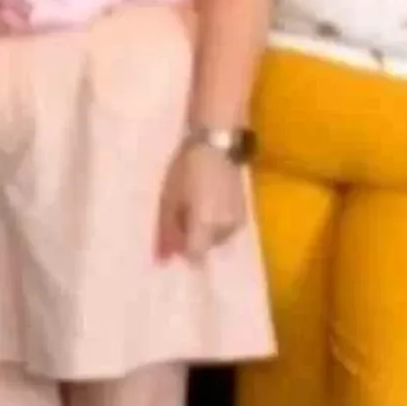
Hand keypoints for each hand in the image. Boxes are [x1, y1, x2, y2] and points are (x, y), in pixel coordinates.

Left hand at [157, 140, 248, 260]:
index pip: (194, 257)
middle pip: (204, 247)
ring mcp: (237, 222)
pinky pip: (224, 227)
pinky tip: (209, 199)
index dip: (181, 247)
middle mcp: (225, 230)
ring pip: (214, 238)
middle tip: (181, 209)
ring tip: (196, 200)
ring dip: (203, 228)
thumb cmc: (187, 169)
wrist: (218, 144)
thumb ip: (166, 233)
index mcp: (205, 228)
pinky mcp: (244, 213)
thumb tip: (162, 261)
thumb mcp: (169, 200)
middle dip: (190, 235)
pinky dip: (215, 220)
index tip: (173, 231)